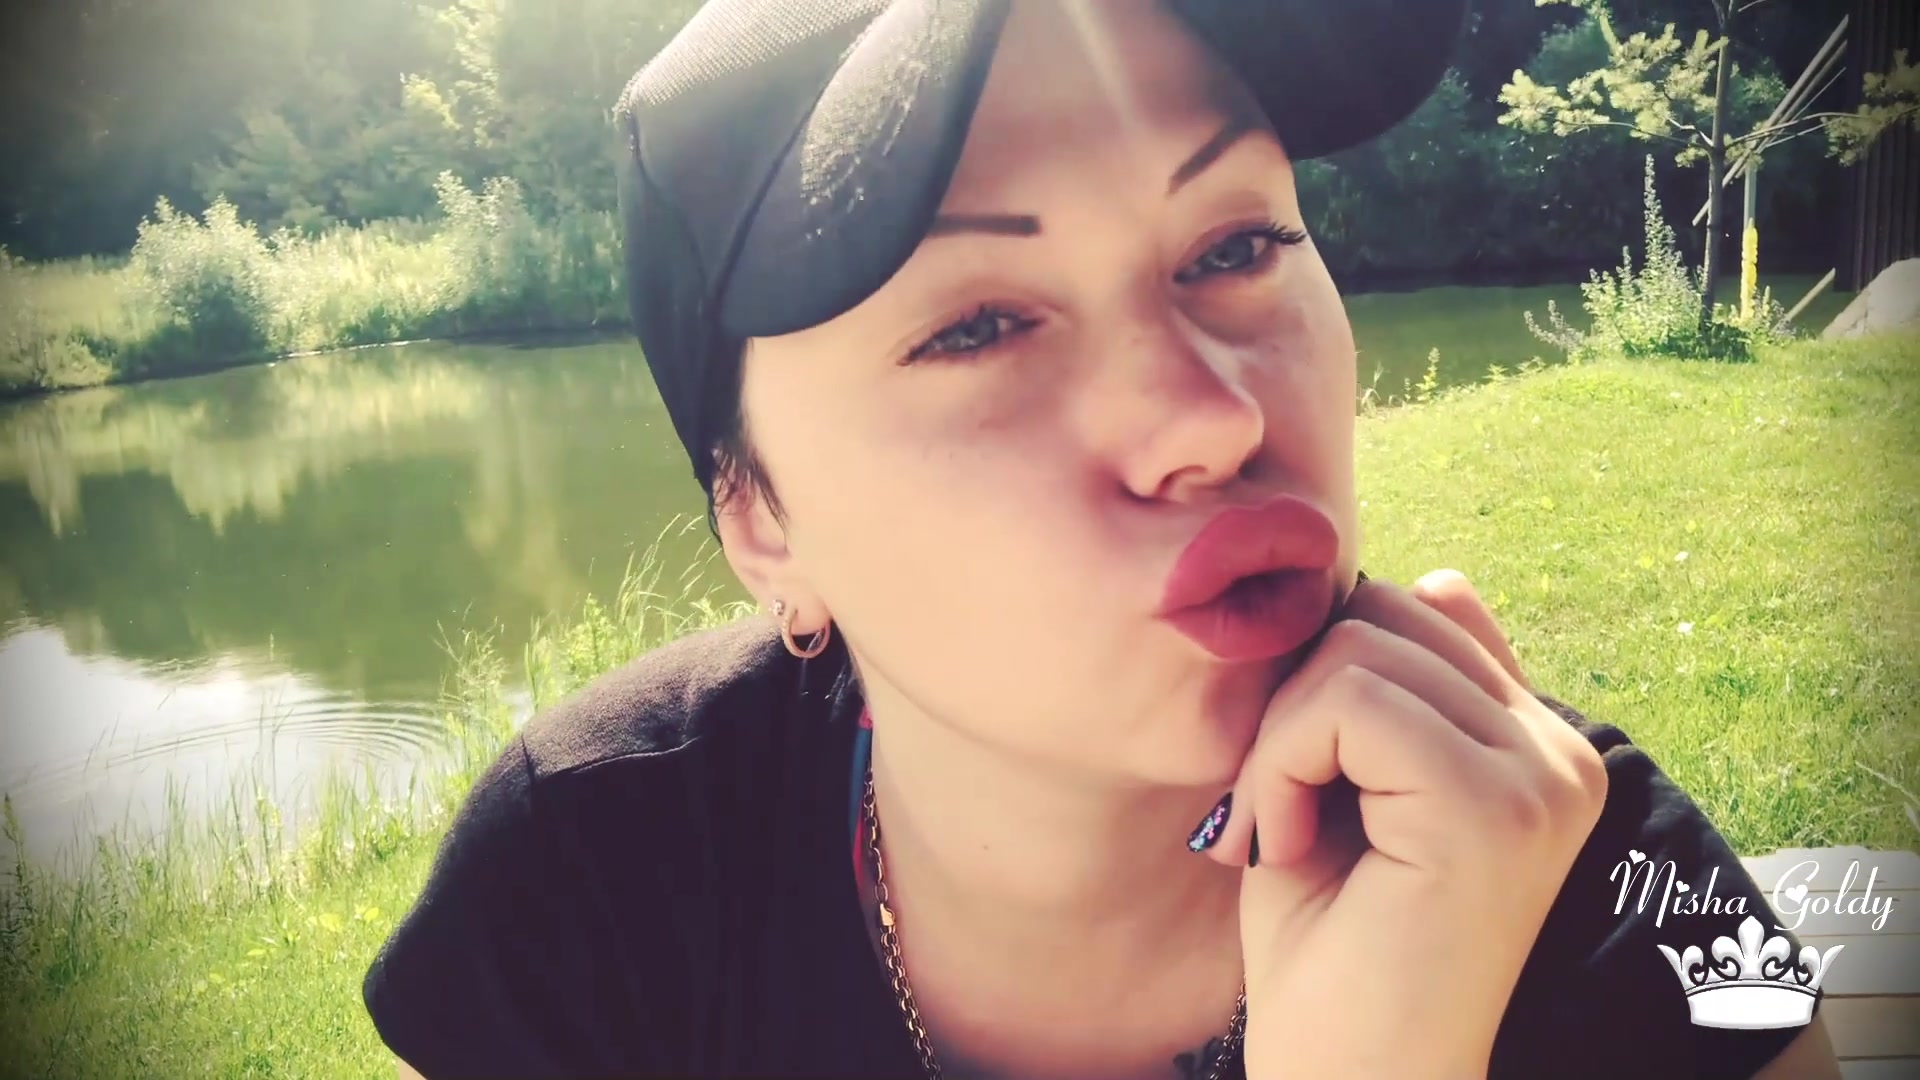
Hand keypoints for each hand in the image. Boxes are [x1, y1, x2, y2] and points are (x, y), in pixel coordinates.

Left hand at [1198, 570, 1608, 1078]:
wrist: (1349, 1079)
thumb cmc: (1328, 945)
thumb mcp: (1350, 786)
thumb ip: (1391, 689)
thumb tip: (1426, 573)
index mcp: (1534, 744)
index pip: (1418, 610)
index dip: (1320, 676)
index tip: (1293, 783)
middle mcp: (1559, 753)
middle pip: (1382, 614)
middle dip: (1293, 702)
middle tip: (1274, 811)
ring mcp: (1540, 777)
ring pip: (1355, 650)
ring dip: (1276, 743)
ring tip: (1283, 837)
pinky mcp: (1496, 806)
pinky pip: (1345, 701)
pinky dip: (1278, 765)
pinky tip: (1285, 848)